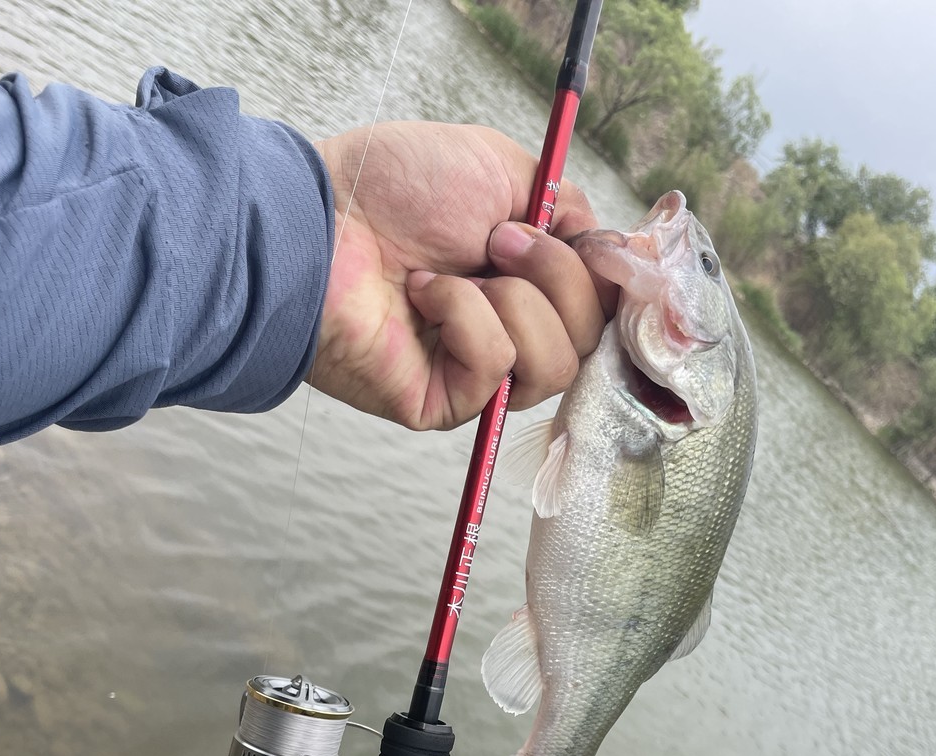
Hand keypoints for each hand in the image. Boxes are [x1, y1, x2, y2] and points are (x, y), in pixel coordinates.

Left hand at [312, 122, 615, 430]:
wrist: (323, 218)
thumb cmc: (394, 189)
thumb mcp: (503, 170)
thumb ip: (566, 206)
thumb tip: (610, 248)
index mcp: (528, 281)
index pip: (604, 305)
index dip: (612, 279)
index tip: (596, 244)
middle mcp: (511, 331)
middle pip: (590, 336)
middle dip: (555, 276)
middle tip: (495, 240)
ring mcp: (480, 374)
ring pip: (554, 362)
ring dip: (512, 302)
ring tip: (451, 272)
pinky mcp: (447, 405)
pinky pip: (498, 368)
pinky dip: (465, 318)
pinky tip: (422, 296)